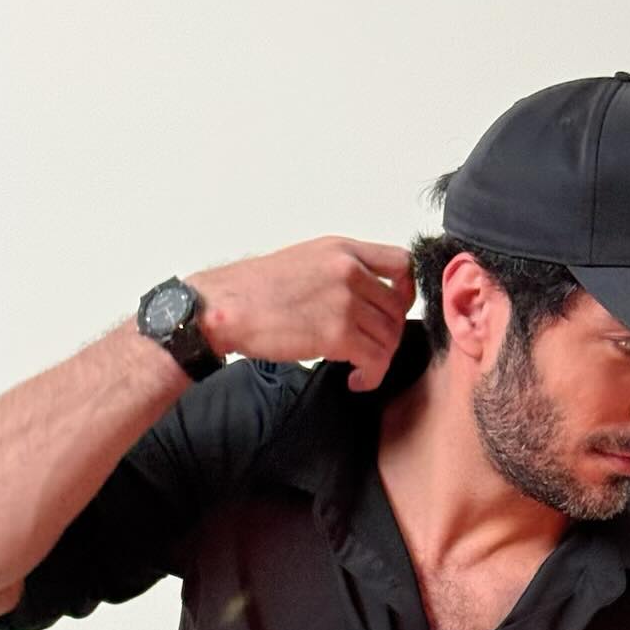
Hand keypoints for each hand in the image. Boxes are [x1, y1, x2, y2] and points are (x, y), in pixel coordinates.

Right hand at [188, 237, 416, 391]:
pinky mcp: (336, 333)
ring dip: (379, 359)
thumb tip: (364, 296)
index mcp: (343, 249)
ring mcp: (345, 300)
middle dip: (389, 334)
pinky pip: (375, 359)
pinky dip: (371, 375)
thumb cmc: (253, 290)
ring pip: (388, 336)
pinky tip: (356, 380)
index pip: (401, 263)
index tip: (394, 310)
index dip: (406, 292)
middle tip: (372, 350)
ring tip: (361, 369)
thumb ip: (340, 271)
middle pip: (397, 307)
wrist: (223, 307)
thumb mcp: (305, 261)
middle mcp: (349, 270)